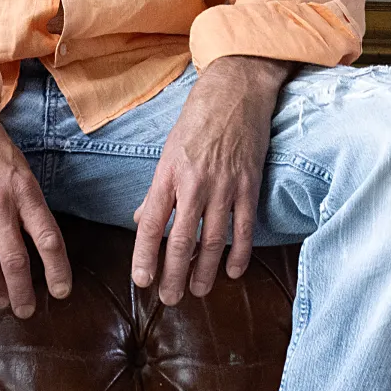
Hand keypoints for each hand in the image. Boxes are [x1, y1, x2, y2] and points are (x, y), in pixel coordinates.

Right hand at [0, 105, 72, 316]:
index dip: (57, 270)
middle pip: (15, 261)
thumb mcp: (22, 169)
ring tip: (1, 303)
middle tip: (26, 311)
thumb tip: (39, 242)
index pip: (48, 239)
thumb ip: (29, 204)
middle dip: (22, 292)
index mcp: (24, 191)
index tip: (61, 291)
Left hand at [131, 56, 287, 306]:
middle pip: (180, 240)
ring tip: (197, 292)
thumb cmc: (198, 119)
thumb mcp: (167, 149)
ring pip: (212, 241)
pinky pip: (243, 228)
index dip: (145, 256)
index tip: (141, 280)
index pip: (151, 223)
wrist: (236, 91)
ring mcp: (224, 186)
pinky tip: (232, 273)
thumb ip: (157, 189)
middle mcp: (194, 183)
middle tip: (169, 299)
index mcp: (167, 173)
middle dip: (173, 275)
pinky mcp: (249, 185)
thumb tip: (142, 218)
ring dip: (203, 272)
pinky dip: (238, 254)